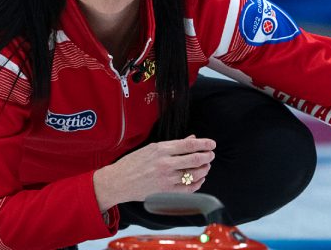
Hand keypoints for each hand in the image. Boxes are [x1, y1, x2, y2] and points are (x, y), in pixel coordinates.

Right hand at [93, 135, 215, 211]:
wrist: (119, 181)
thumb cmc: (133, 163)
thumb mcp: (151, 149)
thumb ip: (173, 145)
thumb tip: (192, 139)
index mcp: (161, 149)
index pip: (189, 145)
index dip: (204, 144)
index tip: (212, 144)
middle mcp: (165, 163)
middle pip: (195, 159)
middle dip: (207, 156)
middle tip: (211, 155)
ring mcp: (166, 179)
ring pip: (194, 174)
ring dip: (204, 170)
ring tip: (205, 166)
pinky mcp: (166, 192)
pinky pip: (188, 189)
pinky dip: (197, 183)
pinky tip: (199, 179)